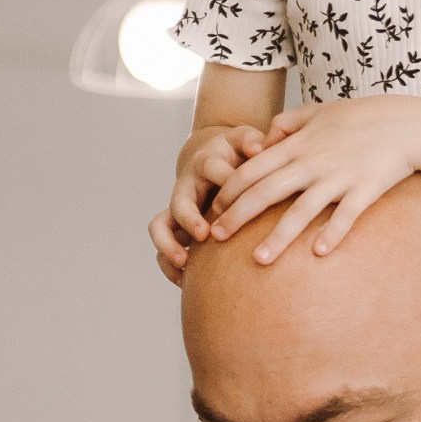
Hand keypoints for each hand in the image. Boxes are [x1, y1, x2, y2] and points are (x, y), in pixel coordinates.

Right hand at [150, 127, 267, 280]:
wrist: (212, 156)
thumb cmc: (236, 151)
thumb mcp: (245, 139)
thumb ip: (252, 141)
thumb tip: (260, 146)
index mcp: (206, 162)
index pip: (211, 168)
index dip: (223, 180)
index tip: (237, 196)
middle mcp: (187, 186)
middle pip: (178, 200)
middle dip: (188, 218)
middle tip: (203, 234)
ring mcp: (179, 209)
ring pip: (160, 226)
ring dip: (169, 246)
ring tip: (184, 264)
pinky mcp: (176, 228)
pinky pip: (164, 249)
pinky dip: (171, 267)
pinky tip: (187, 282)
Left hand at [206, 96, 420, 261]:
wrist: (405, 123)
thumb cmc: (361, 118)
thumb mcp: (318, 111)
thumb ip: (287, 123)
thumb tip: (263, 139)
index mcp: (298, 145)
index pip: (253, 170)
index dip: (230, 191)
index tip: (213, 210)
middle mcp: (312, 163)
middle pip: (266, 192)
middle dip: (238, 216)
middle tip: (216, 238)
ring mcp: (338, 178)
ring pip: (301, 211)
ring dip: (278, 237)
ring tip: (259, 259)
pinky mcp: (364, 190)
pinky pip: (345, 216)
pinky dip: (332, 233)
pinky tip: (317, 253)